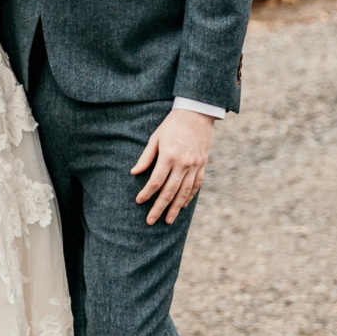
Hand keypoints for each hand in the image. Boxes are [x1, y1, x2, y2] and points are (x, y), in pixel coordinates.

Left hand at [131, 110, 214, 225]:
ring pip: (184, 192)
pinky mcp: (202, 166)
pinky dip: (188, 197)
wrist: (197, 114)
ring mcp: (195, 166)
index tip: (139, 201)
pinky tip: (181, 206)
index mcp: (169, 156)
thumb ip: (146, 157)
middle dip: (159, 208)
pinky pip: (196, 186)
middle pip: (169, 191)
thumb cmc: (172, 125)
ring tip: (168, 220)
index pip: (155, 181)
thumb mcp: (155, 138)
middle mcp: (183, 164)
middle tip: (150, 221)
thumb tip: (134, 173)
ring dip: (175, 208)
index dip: (146, 193)